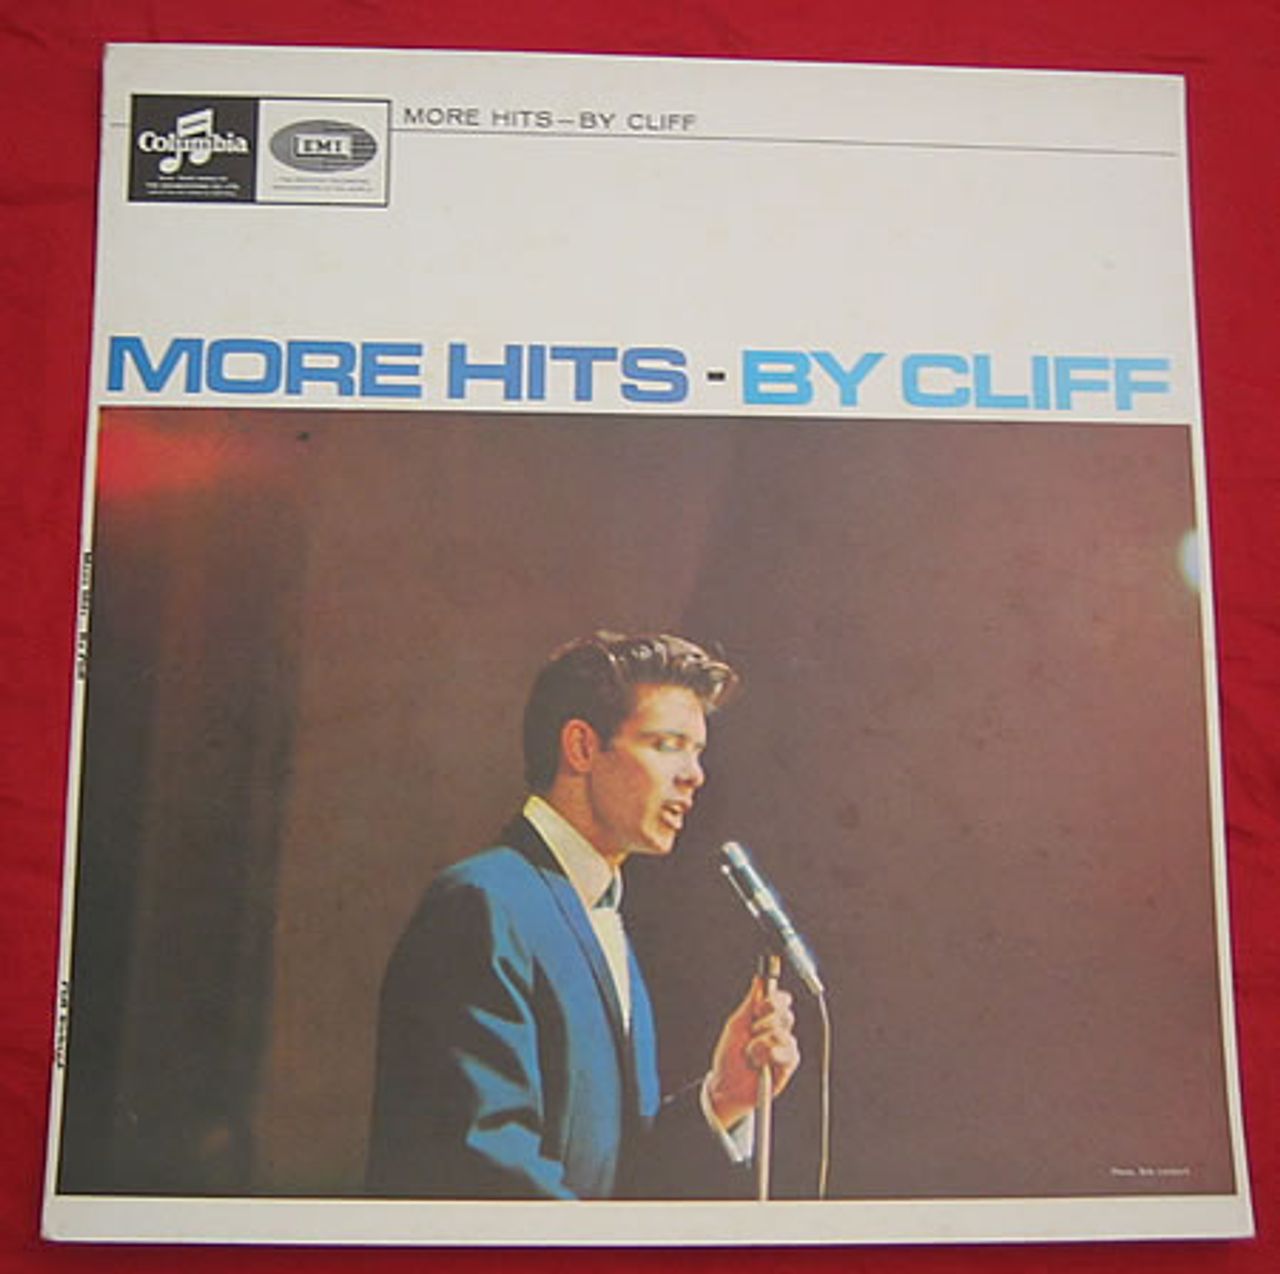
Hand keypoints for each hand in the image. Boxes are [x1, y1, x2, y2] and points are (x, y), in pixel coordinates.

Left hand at [705, 977, 799, 1129]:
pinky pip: (788, 1053)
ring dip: (761, 1044)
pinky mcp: (788, 1065)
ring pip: (783, 1034)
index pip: (781, 1000)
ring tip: (750, 1054)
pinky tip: (761, 1063)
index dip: (774, 1000)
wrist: (726, 1086)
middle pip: (785, 1014)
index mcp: (765, 1018)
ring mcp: (784, 1047)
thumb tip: (759, 979)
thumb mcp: (736, 1025)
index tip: (760, 1007)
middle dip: (765, 1023)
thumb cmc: (729, 1056)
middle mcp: (777, 1030)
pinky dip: (772, 1056)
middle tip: (751, 1033)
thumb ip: (749, 1003)